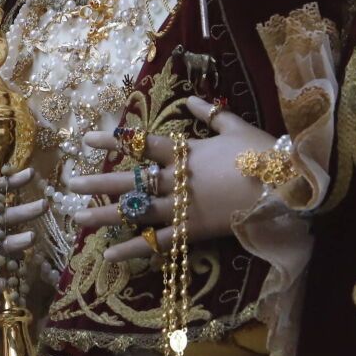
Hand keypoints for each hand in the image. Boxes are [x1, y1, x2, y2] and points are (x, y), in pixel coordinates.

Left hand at [63, 97, 276, 260]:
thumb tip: (191, 100)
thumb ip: (210, 115)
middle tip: (69, 185)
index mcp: (186, 152)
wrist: (286, 187)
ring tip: (78, 219)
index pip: (142, 144)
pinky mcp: (194, 231)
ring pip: (137, 212)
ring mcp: (184, 207)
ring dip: (106, 216)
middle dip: (99, 182)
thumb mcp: (236, 127)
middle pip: (131, 180)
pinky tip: (110, 255)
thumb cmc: (264, 153)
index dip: (114, 142)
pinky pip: (159, 243)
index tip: (86, 140)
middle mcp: (178, 179)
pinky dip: (134, 250)